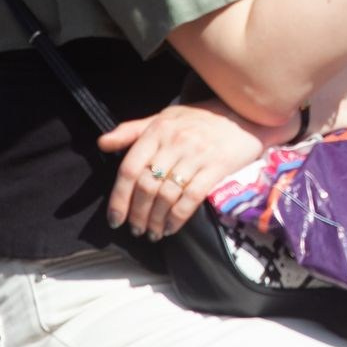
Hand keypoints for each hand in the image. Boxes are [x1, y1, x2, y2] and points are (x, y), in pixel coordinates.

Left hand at [99, 100, 272, 238]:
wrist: (245, 113)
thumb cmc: (200, 118)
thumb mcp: (165, 117)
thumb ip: (133, 130)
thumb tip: (102, 143)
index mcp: (159, 130)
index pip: (129, 168)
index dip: (119, 198)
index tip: (115, 219)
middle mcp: (176, 142)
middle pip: (146, 186)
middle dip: (137, 214)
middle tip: (135, 230)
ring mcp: (197, 155)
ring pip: (167, 195)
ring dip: (155, 219)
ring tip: (151, 232)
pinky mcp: (216, 167)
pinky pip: (191, 197)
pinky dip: (177, 217)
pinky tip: (171, 228)